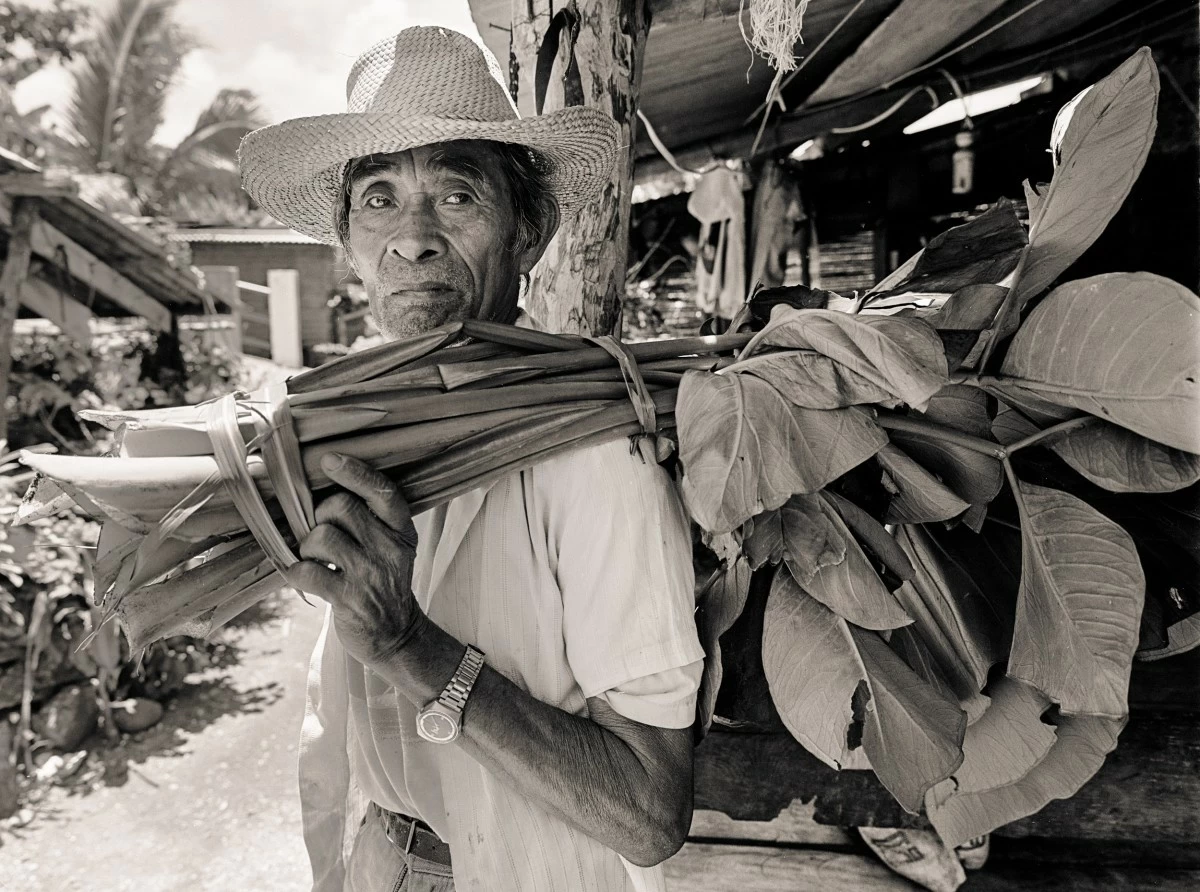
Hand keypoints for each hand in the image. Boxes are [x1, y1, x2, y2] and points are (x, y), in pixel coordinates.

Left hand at [284, 453, 424, 667]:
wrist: (397, 635)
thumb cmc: (384, 583)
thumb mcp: (392, 548)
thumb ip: (370, 521)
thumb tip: (321, 490)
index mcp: (402, 531)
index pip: (382, 492)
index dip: (354, 472)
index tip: (328, 459)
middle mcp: (390, 549)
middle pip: (340, 507)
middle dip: (319, 516)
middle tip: (322, 534)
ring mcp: (370, 575)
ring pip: (320, 536)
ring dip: (307, 546)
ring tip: (316, 560)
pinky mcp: (348, 599)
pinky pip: (306, 571)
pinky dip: (295, 571)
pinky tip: (304, 577)